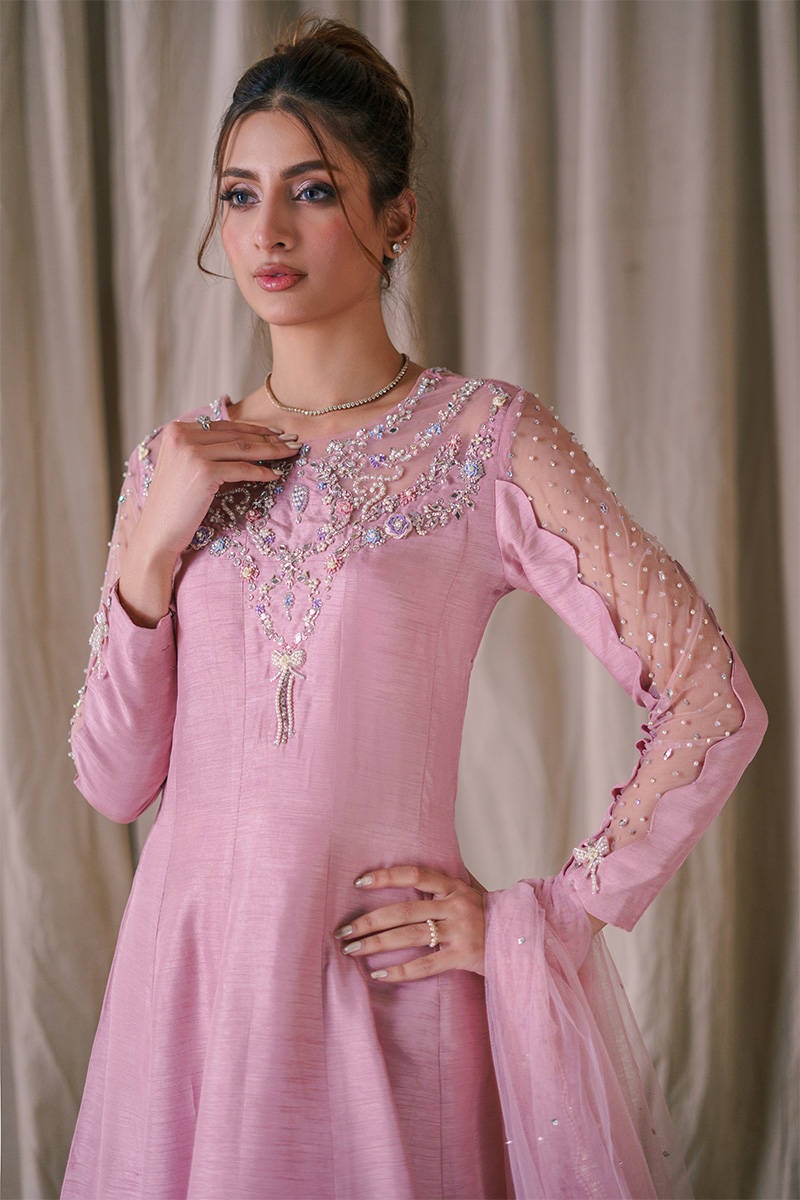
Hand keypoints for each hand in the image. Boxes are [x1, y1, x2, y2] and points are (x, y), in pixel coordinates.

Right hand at [119, 417, 299, 624]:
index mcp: (176, 430)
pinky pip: (241, 468)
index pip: (223, 425)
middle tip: (292, 440)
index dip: (253, 428)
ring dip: (271, 450)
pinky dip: (261, 471)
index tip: (275, 432)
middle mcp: (182, 435)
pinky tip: (276, 475)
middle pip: (235, 434)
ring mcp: (192, 452)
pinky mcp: (203, 471)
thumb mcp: (185, 468)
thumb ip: (204, 449)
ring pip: (242, 448)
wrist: (157, 533)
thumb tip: (245, 440)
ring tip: (290, 453)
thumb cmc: (174, 506)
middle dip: (267, 437)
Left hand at [334, 865, 485, 981]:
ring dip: (376, 944)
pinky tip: (378, 974)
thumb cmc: (488, 916)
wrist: (524, 939)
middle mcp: (455, 905)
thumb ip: (441, 887)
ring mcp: (459, 931)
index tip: (359, 882)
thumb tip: (405, 879)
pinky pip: (425, 965)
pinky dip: (400, 971)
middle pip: (403, 911)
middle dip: (369, 921)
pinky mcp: (463, 957)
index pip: (415, 874)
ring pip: (409, 936)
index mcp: (454, 886)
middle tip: (343, 930)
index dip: (386, 876)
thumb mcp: (468, 893)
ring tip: (352, 950)